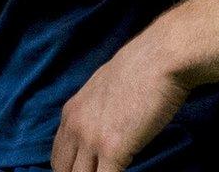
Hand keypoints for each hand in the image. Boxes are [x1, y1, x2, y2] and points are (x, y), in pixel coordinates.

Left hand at [51, 41, 191, 171]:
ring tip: (113, 170)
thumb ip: (94, 111)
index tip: (89, 169)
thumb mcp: (103, 87)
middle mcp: (75, 127)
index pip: (58, 156)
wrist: (160, 58)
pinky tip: (130, 170)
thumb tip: (103, 126)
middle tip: (101, 171)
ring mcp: (92, 140)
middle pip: (63, 170)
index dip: (72, 167)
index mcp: (71, 112)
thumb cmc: (141, 68)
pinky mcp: (113, 150)